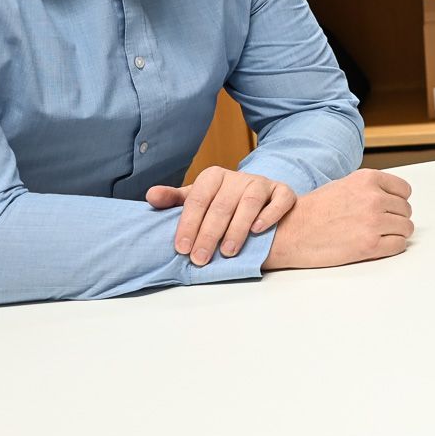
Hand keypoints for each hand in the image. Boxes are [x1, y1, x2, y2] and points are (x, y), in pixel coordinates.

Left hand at [148, 166, 296, 265]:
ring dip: (238, 228)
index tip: (182, 249)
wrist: (260, 198)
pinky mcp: (283, 192)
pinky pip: (279, 200)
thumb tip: (151, 196)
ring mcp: (262, 183)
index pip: (198, 200)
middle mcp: (238, 177)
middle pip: (221, 205)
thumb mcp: (196, 199)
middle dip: (209, 234)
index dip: (188, 225)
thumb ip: (174, 199)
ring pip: (250, 203)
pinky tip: (259, 230)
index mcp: (213, 176)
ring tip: (228, 252)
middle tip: (200, 259)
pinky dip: (269, 214)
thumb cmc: (221, 202)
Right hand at [264, 169, 413, 269]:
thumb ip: (371, 188)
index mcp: (368, 179)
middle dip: (395, 218)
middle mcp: (373, 198)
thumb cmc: (315, 210)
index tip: (388, 208)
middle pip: (406, 210)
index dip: (397, 201)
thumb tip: (394, 199)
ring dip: (395, 233)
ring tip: (376, 235)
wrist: (292, 231)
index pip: (404, 190)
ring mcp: (373, 222)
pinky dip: (391, 247)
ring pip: (406, 228)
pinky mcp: (370, 245)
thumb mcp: (345, 184)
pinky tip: (376, 246)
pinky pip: (399, 245)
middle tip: (377, 225)